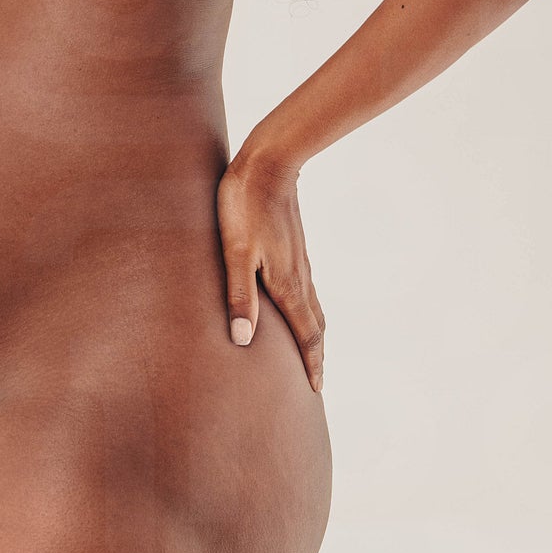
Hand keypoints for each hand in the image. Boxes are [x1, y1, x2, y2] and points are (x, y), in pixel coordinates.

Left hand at [216, 151, 324, 391]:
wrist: (268, 164)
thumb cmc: (244, 206)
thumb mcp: (235, 252)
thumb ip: (238, 296)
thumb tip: (243, 340)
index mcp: (287, 284)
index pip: (305, 334)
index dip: (310, 364)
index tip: (315, 389)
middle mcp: (299, 277)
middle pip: (315, 326)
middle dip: (316, 356)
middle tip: (316, 382)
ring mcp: (299, 262)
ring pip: (313, 308)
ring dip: (313, 335)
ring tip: (310, 353)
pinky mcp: (294, 249)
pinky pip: (306, 291)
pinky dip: (307, 312)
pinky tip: (295, 309)